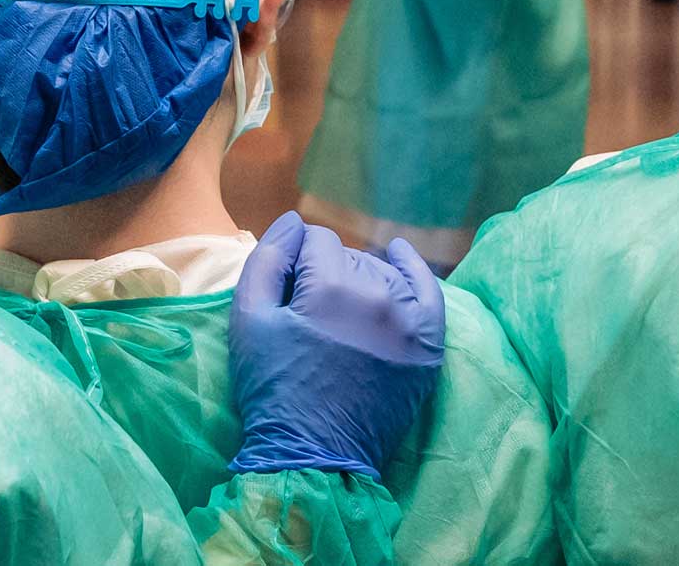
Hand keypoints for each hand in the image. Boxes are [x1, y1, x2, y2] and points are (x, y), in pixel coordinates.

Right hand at [226, 212, 444, 477]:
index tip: (286, 291)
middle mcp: (377, 294)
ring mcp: (409, 321)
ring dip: (359, 279)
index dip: (295, 260)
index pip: (314, 240)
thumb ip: (267, 259)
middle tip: (309, 314)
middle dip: (325, 272)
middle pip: (348, 255)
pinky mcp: (427, 346)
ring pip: (381, 271)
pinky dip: (413, 269)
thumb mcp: (249, 319)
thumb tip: (294, 222)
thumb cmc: (273, 388)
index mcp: (330, 285)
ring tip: (339, 313)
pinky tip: (399, 254)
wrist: (313, 455)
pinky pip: (428, 290)